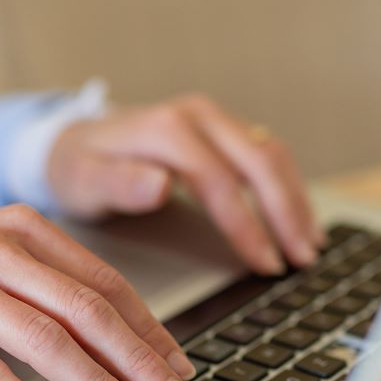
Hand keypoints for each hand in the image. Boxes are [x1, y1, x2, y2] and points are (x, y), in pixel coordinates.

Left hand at [47, 94, 323, 274]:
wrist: (70, 141)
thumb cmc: (77, 169)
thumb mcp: (83, 182)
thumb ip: (119, 184)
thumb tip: (161, 185)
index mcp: (166, 129)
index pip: (219, 179)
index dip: (246, 224)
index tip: (264, 264)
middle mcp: (196, 116)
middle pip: (259, 159)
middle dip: (286, 212)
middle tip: (301, 259)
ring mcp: (213, 119)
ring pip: (271, 154)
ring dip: (295, 200)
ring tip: (309, 247)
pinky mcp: (222, 130)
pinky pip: (266, 154)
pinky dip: (287, 188)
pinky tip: (297, 221)